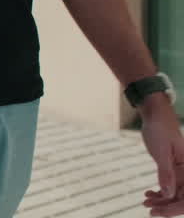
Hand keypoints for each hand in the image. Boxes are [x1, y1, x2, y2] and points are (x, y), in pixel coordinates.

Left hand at [141, 97, 183, 215]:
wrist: (155, 117)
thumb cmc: (160, 130)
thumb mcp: (161, 152)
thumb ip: (166, 172)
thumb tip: (168, 194)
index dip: (175, 208)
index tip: (159, 212)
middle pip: (182, 198)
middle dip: (167, 207)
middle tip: (148, 209)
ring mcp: (182, 173)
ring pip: (175, 194)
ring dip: (162, 201)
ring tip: (145, 202)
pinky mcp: (173, 171)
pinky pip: (170, 187)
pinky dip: (161, 193)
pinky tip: (149, 195)